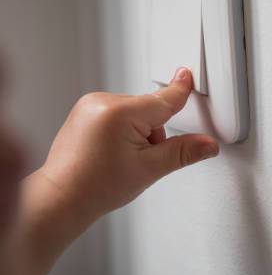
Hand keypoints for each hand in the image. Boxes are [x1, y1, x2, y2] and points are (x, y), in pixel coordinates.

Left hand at [5, 67, 217, 274]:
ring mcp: (90, 105)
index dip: (180, 90)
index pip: (163, 100)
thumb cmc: (95, 187)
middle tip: (138, 160)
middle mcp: (102, 102)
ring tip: (121, 159)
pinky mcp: (84, 111)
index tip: (187, 76)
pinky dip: (123, 130)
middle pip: (150, 110)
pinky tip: (112, 152)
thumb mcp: (150, 169)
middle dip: (154, 133)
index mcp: (120, 112)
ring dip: (138, 132)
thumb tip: (207, 145)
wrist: (61, 199)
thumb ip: (183, 152)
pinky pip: (118, 114)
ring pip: (135, 113)